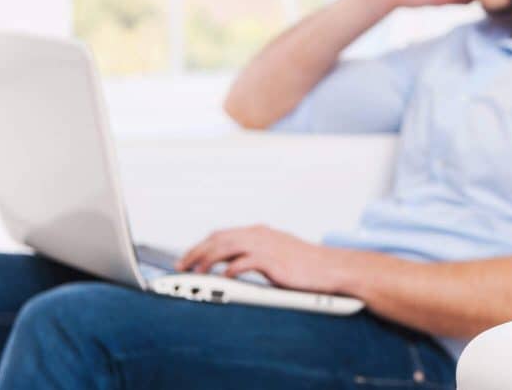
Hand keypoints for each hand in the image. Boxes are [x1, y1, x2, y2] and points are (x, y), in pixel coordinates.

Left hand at [176, 225, 341, 292]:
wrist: (330, 268)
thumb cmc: (307, 265)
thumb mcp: (278, 253)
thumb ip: (257, 254)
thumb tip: (235, 263)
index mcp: (260, 232)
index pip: (222, 234)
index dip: (201, 245)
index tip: (188, 257)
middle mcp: (259, 235)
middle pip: (218, 238)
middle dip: (196, 251)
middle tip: (181, 265)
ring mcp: (265, 246)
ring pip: (225, 247)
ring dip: (206, 260)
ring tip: (195, 272)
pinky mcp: (272, 260)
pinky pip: (243, 262)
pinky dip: (229, 269)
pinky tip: (221, 278)